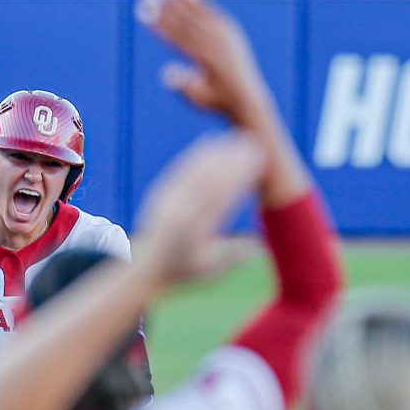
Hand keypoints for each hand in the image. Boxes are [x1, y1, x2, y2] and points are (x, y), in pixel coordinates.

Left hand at [134, 131, 264, 285]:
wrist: (148, 269)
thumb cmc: (186, 272)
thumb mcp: (211, 271)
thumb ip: (234, 257)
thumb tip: (262, 246)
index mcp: (194, 232)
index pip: (221, 198)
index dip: (240, 178)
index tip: (258, 163)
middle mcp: (179, 212)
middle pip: (209, 180)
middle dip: (233, 160)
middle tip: (254, 143)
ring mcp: (169, 200)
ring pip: (195, 170)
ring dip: (217, 151)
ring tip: (237, 137)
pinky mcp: (162, 192)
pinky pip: (181, 169)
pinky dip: (197, 153)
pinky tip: (212, 140)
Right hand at [137, 0, 275, 129]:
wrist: (248, 99)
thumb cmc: (217, 101)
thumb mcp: (198, 99)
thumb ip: (183, 86)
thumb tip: (167, 73)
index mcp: (208, 61)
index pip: (179, 38)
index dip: (160, 24)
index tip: (144, 13)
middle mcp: (218, 45)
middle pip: (187, 22)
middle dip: (165, 9)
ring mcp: (226, 36)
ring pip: (199, 13)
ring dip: (180, 0)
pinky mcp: (231, 31)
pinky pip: (212, 12)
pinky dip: (199, 1)